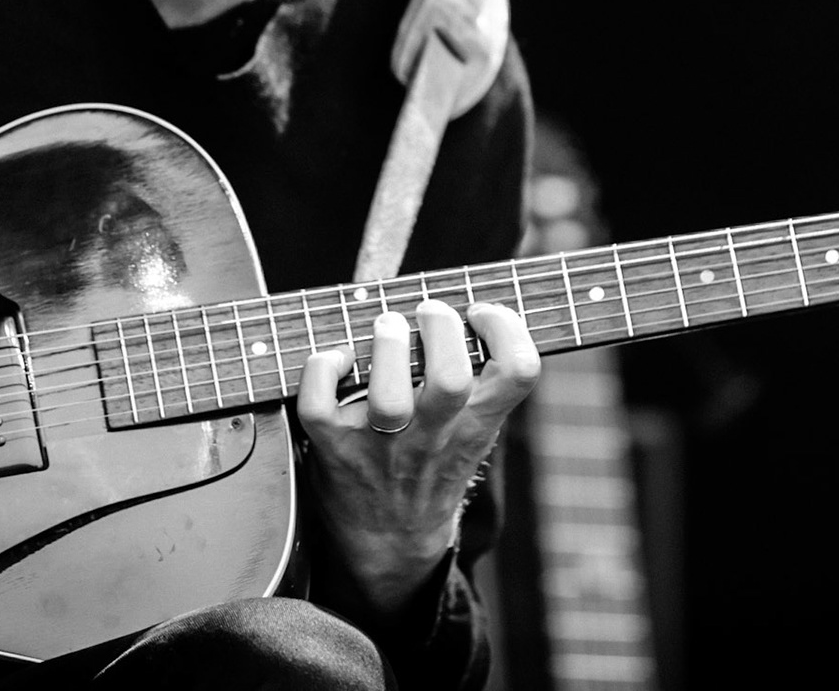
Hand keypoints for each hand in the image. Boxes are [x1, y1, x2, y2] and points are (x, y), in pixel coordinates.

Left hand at [295, 300, 538, 616]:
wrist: (390, 539)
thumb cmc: (433, 459)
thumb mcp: (474, 424)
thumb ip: (483, 375)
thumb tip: (470, 300)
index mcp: (477, 421)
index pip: (519, 370)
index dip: (506, 328)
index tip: (481, 313)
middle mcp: (435, 435)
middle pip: (450, 379)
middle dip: (438, 329)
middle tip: (428, 313)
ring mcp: (383, 445)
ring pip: (387, 398)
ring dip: (385, 346)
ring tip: (385, 328)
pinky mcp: (334, 449)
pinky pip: (319, 405)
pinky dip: (321, 369)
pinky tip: (337, 359)